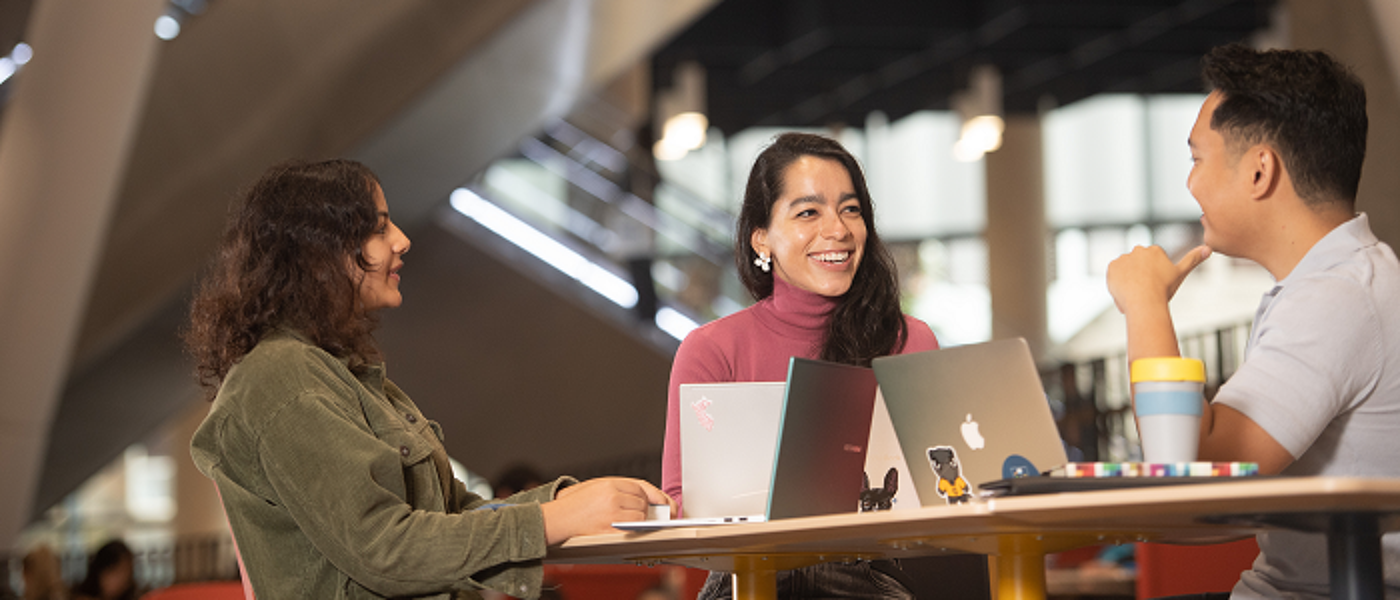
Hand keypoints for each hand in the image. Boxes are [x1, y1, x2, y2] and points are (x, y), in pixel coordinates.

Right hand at [541, 477, 673, 543]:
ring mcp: (612, 513)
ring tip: (628, 519)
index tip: (661, 502)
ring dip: (639, 519)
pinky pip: (632, 529)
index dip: (651, 495)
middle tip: (641, 512)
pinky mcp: (610, 529)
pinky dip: (633, 529)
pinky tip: (627, 527)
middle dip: (645, 508)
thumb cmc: (574, 504)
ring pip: (640, 515)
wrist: (558, 518)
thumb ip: (619, 488)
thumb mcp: (595, 486)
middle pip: (642, 501)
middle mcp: (612, 497)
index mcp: (609, 484)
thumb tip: (643, 496)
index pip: (640, 487)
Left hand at [1106, 244, 1210, 313]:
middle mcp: (1138, 250)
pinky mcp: (1111, 266)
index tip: (1156, 287)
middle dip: (1141, 280)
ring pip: (1126, 272)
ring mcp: (1124, 257)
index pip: (1152, 266)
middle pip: (1139, 268)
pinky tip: (1125, 291)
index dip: (1154, 280)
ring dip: (1129, 282)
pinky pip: (1114, 276)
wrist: (1144, 301)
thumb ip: (1193, 259)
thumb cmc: (1164, 289)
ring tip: (1136, 294)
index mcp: (1155, 250)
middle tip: (1146, 293)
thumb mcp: (1181, 273)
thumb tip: (1209, 247)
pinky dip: (1118, 284)